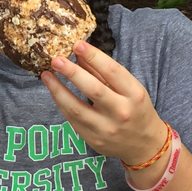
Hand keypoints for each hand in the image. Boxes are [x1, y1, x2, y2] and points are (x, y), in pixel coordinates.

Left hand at [41, 40, 167, 165]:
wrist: (145, 145)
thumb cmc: (136, 110)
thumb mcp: (129, 88)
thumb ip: (103, 72)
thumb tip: (78, 53)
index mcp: (134, 95)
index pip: (112, 71)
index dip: (93, 56)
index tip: (77, 44)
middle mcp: (121, 112)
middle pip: (93, 90)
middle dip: (72, 73)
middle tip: (56, 60)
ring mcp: (106, 129)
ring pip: (76, 108)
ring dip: (58, 89)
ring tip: (46, 75)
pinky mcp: (93, 140)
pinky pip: (72, 119)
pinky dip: (61, 103)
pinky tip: (53, 90)